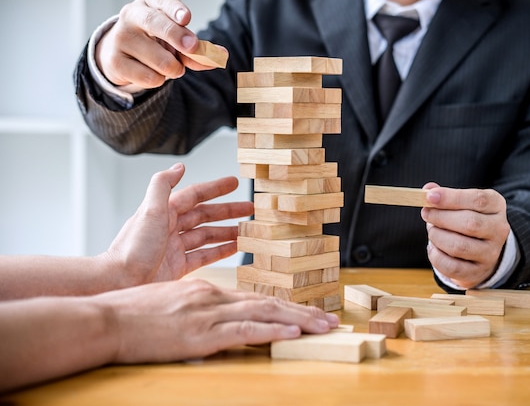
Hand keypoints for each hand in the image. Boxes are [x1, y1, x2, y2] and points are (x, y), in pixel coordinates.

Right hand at [93, 279, 339, 362]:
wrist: (106, 319)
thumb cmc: (132, 315)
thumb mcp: (171, 305)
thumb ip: (196, 310)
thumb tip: (214, 321)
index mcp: (207, 291)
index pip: (256, 298)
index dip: (285, 306)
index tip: (307, 314)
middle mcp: (214, 297)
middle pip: (268, 302)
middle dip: (303, 312)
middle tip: (330, 320)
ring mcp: (208, 313)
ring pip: (264, 313)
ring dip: (299, 320)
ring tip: (325, 327)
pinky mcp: (200, 333)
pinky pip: (244, 329)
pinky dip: (271, 330)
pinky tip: (292, 332)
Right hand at [95, 0, 224, 87]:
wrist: (120, 54)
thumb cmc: (155, 42)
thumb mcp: (175, 40)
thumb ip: (197, 49)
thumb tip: (222, 55)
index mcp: (150, 2)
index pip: (162, 1)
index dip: (174, 9)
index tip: (186, 18)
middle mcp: (132, 15)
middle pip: (155, 24)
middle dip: (176, 36)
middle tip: (192, 47)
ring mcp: (121, 37)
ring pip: (160, 60)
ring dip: (174, 69)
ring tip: (167, 65)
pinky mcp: (115, 61)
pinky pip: (149, 77)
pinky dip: (159, 80)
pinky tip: (151, 72)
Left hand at [104, 163, 252, 287]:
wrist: (120, 281)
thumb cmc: (132, 248)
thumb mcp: (149, 211)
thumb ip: (163, 185)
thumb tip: (179, 166)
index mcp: (164, 212)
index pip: (195, 195)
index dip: (215, 188)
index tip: (234, 182)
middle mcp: (170, 228)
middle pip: (205, 215)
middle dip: (227, 211)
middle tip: (249, 208)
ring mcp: (175, 249)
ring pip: (207, 236)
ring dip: (227, 231)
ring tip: (247, 230)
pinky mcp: (178, 268)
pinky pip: (204, 256)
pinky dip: (220, 251)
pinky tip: (234, 248)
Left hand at [420, 183, 509, 288]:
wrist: (481, 250)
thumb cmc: (465, 219)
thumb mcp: (461, 203)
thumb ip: (444, 195)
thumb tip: (428, 190)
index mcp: (496, 206)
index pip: (478, 200)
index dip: (451, 197)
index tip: (430, 197)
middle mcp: (499, 230)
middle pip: (469, 223)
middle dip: (441, 218)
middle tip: (426, 213)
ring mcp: (490, 253)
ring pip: (459, 246)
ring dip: (437, 236)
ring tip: (432, 231)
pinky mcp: (477, 272)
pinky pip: (452, 266)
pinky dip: (436, 256)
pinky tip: (433, 247)